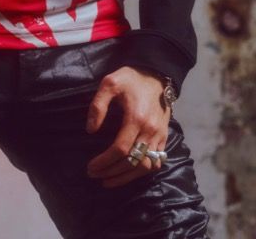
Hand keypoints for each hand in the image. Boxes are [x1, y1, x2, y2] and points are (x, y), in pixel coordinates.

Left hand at [85, 66, 171, 187]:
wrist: (156, 75)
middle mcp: (150, 131)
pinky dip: (142, 171)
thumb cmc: (131, 79)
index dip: (104, 161)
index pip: (120, 149)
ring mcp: (159, 136)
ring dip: (127, 177)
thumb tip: (91, 129)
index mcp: (136, 118)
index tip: (91, 167)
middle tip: (95, 175)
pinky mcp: (164, 137)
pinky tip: (129, 173)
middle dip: (112, 172)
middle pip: (132, 162)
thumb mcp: (109, 83)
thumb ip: (98, 105)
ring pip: (146, 166)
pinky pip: (156, 161)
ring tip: (109, 180)